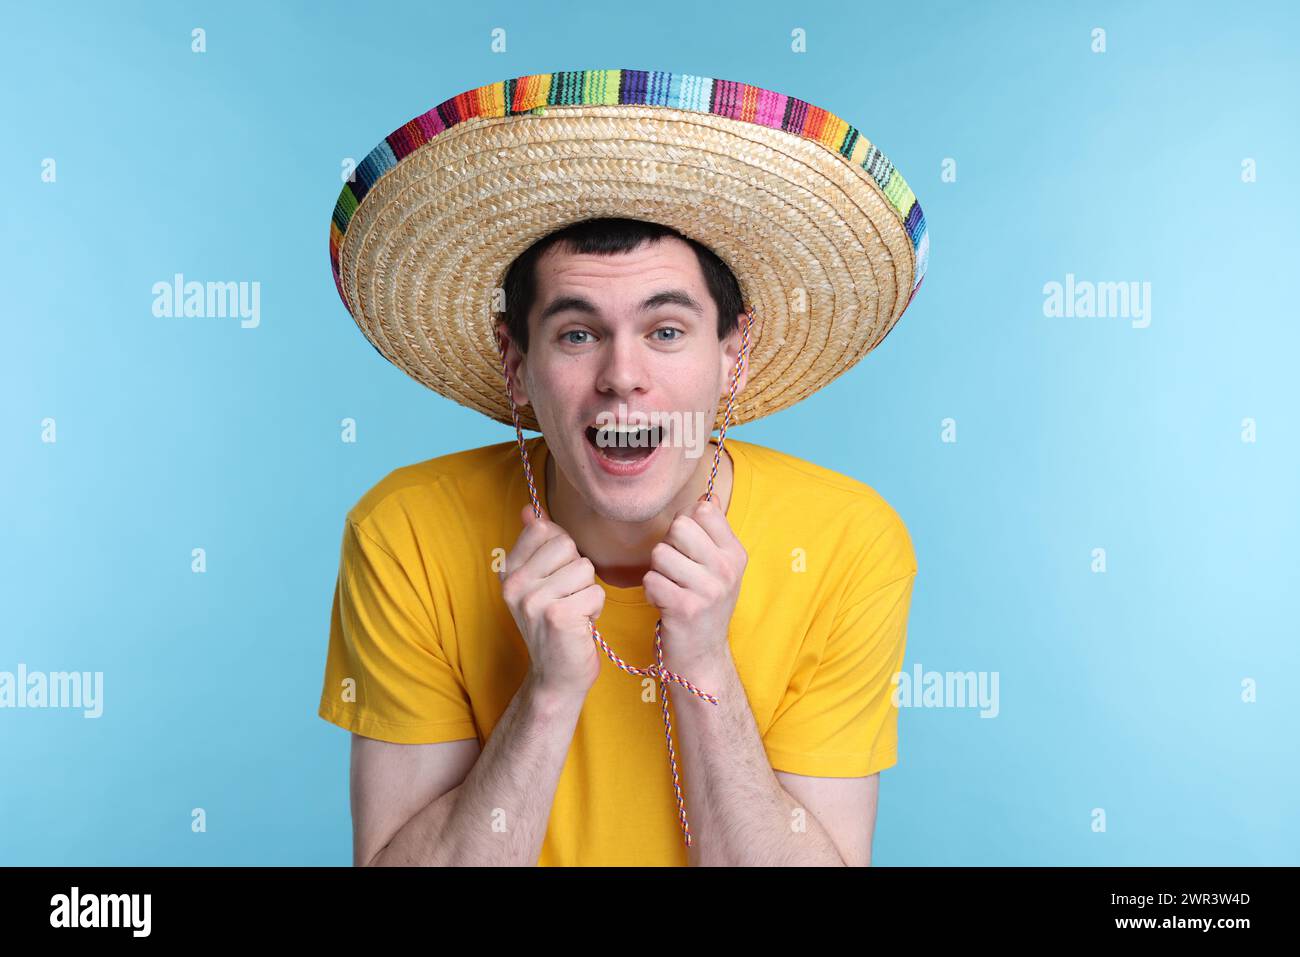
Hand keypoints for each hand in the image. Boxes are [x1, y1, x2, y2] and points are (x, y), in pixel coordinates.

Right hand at [499, 504, 603, 698]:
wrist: (555, 677)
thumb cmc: (553, 625)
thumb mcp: (537, 582)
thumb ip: (535, 544)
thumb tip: (529, 509)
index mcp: (508, 572)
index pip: (544, 529)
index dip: (562, 551)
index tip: (555, 578)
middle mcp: (515, 585)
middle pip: (567, 545)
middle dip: (577, 571)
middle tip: (566, 598)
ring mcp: (534, 601)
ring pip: (585, 569)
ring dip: (587, 592)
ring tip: (573, 613)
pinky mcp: (558, 616)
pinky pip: (595, 593)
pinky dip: (595, 611)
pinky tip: (580, 626)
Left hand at [642, 496, 746, 674]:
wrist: (703, 655)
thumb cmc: (705, 604)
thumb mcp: (719, 566)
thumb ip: (713, 529)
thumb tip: (708, 494)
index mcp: (736, 554)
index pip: (703, 510)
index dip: (685, 524)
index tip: (687, 548)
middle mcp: (727, 569)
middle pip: (679, 527)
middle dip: (668, 545)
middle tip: (676, 570)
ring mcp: (708, 590)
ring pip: (660, 553)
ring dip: (658, 571)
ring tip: (671, 588)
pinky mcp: (685, 608)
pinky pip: (651, 580)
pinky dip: (651, 591)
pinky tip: (664, 603)